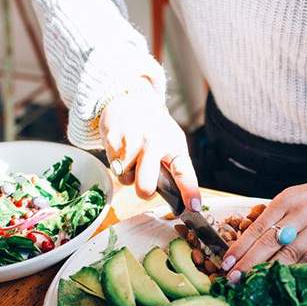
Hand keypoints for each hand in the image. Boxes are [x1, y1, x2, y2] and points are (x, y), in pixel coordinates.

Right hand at [99, 78, 200, 209]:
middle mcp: (154, 143)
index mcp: (174, 145)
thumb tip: (177, 199)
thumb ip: (173, 166)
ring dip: (128, 174)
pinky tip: (122, 148)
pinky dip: (117, 163)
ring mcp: (132, 141)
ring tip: (133, 157)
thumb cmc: (154, 129)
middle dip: (144, 191)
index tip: (194, 206)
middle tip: (145, 184)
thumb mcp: (171, 141)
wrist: (129, 99)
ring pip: (126, 179)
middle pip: (145, 186)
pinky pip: (113, 166)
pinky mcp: (112, 139)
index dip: (189, 191)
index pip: (184, 172)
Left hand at [221, 172, 306, 279]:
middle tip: (233, 279)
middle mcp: (301, 213)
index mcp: (286, 200)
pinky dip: (295, 274)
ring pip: (290, 255)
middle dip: (249, 263)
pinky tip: (282, 284)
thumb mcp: (292, 198)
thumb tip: (246, 245)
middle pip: (270, 243)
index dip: (241, 246)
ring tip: (253, 285)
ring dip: (269, 273)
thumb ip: (273, 217)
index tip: (227, 263)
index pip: (259, 227)